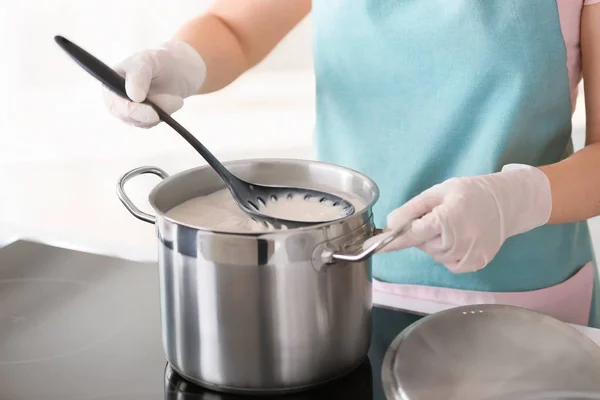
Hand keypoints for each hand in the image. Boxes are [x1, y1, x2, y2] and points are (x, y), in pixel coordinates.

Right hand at [103, 40, 206, 127]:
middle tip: (176, 101)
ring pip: (142, 122)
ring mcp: (130, 111)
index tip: (153, 112)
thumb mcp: (148, 60)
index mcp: (111, 83)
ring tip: (176, 98)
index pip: (114, 103)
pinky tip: (173, 103)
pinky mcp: (143, 119)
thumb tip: (133, 97)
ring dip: (162, 112)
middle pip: (126, 116)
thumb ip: (138, 75)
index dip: (131, 110)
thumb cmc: (158, 60)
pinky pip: (151, 124)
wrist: (178, 69)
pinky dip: (165, 116)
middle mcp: (117, 99)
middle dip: (151, 112)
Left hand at [364, 165, 551, 272]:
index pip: (411, 234)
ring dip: (435, 243)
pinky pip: (448, 263)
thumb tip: (390, 225)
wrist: (507, 203)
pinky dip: (447, 253)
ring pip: (434, 255)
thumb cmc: (469, 193)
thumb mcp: (438, 192)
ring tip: (453, 225)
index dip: (389, 241)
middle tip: (438, 217)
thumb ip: (412, 209)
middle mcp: (458, 240)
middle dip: (422, 233)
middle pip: (422, 245)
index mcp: (447, 218)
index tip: (369, 247)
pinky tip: (459, 238)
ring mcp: (468, 255)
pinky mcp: (475, 264)